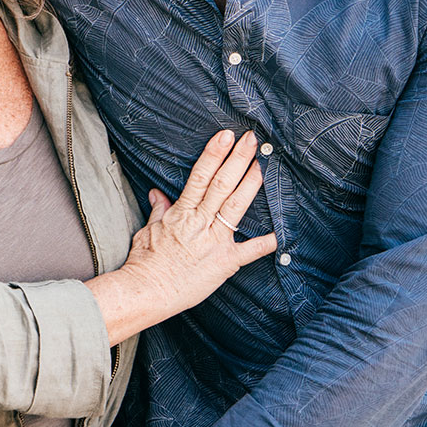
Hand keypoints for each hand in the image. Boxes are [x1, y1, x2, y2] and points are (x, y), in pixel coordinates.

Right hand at [87, 131, 277, 344]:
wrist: (147, 290)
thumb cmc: (145, 262)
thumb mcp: (148, 230)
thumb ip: (159, 210)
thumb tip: (157, 193)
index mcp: (181, 212)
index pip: (200, 176)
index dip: (214, 153)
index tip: (225, 135)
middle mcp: (200, 222)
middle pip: (222, 184)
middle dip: (238, 159)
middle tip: (252, 139)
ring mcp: (215, 241)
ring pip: (235, 207)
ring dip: (250, 184)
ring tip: (262, 164)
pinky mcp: (225, 263)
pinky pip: (250, 251)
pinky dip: (266, 242)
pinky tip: (281, 232)